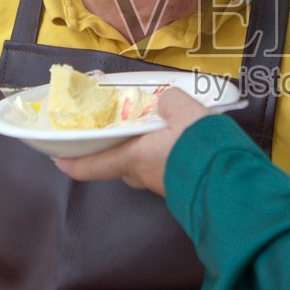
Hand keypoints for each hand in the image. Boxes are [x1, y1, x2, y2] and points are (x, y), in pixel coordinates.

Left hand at [55, 88, 209, 196]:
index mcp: (134, 158)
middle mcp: (145, 176)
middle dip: (120, 153)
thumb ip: (169, 100)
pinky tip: (184, 148)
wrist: (230, 179)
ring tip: (161, 137)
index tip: (59, 162)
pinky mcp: (185, 190)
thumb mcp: (182, 109)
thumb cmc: (197, 144)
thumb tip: (168, 100)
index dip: (74, 164)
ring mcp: (165, 187)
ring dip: (148, 156)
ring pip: (147, 170)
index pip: (94, 165)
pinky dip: (170, 160)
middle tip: (123, 137)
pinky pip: (169, 172)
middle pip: (122, 167)